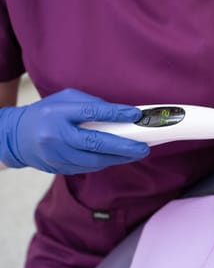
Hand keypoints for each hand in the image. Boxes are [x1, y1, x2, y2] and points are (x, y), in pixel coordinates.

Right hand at [0, 88, 149, 173]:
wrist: (16, 137)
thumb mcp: (66, 99)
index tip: (135, 115)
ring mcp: (57, 155)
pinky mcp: (60, 168)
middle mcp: (56, 136)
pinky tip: (118, 157)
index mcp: (58, 113)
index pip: (92, 113)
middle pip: (96, 143)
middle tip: (143, 147)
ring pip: (94, 160)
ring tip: (137, 153)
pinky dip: (105, 162)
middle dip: (124, 146)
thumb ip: (92, 105)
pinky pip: (88, 167)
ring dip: (119, 158)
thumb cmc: (46, 113)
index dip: (116, 114)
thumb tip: (120, 113)